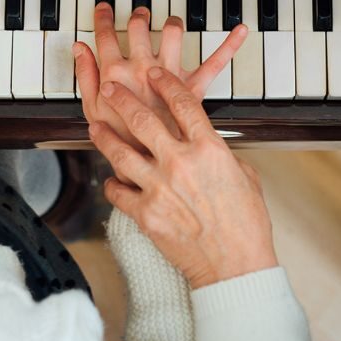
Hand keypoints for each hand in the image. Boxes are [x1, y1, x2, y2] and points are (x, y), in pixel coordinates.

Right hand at [74, 2, 246, 151]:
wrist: (151, 167)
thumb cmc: (122, 141)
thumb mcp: (93, 111)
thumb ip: (86, 77)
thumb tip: (80, 49)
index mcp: (116, 73)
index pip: (105, 36)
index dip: (103, 19)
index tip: (104, 9)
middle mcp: (143, 68)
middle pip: (139, 27)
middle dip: (138, 17)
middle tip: (139, 16)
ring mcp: (169, 76)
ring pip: (172, 33)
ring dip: (171, 23)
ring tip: (170, 23)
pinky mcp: (193, 87)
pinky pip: (214, 63)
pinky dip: (229, 45)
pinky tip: (240, 30)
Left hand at [91, 67, 277, 288]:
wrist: (235, 266)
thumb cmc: (246, 224)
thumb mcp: (244, 175)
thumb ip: (220, 153)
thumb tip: (207, 144)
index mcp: (209, 149)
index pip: (182, 102)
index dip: (165, 82)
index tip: (154, 73)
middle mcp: (181, 163)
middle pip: (142, 119)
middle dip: (122, 99)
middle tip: (110, 88)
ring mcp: (160, 188)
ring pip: (120, 152)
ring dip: (104, 136)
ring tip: (95, 126)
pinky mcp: (146, 214)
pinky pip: (118, 191)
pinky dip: (112, 183)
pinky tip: (111, 178)